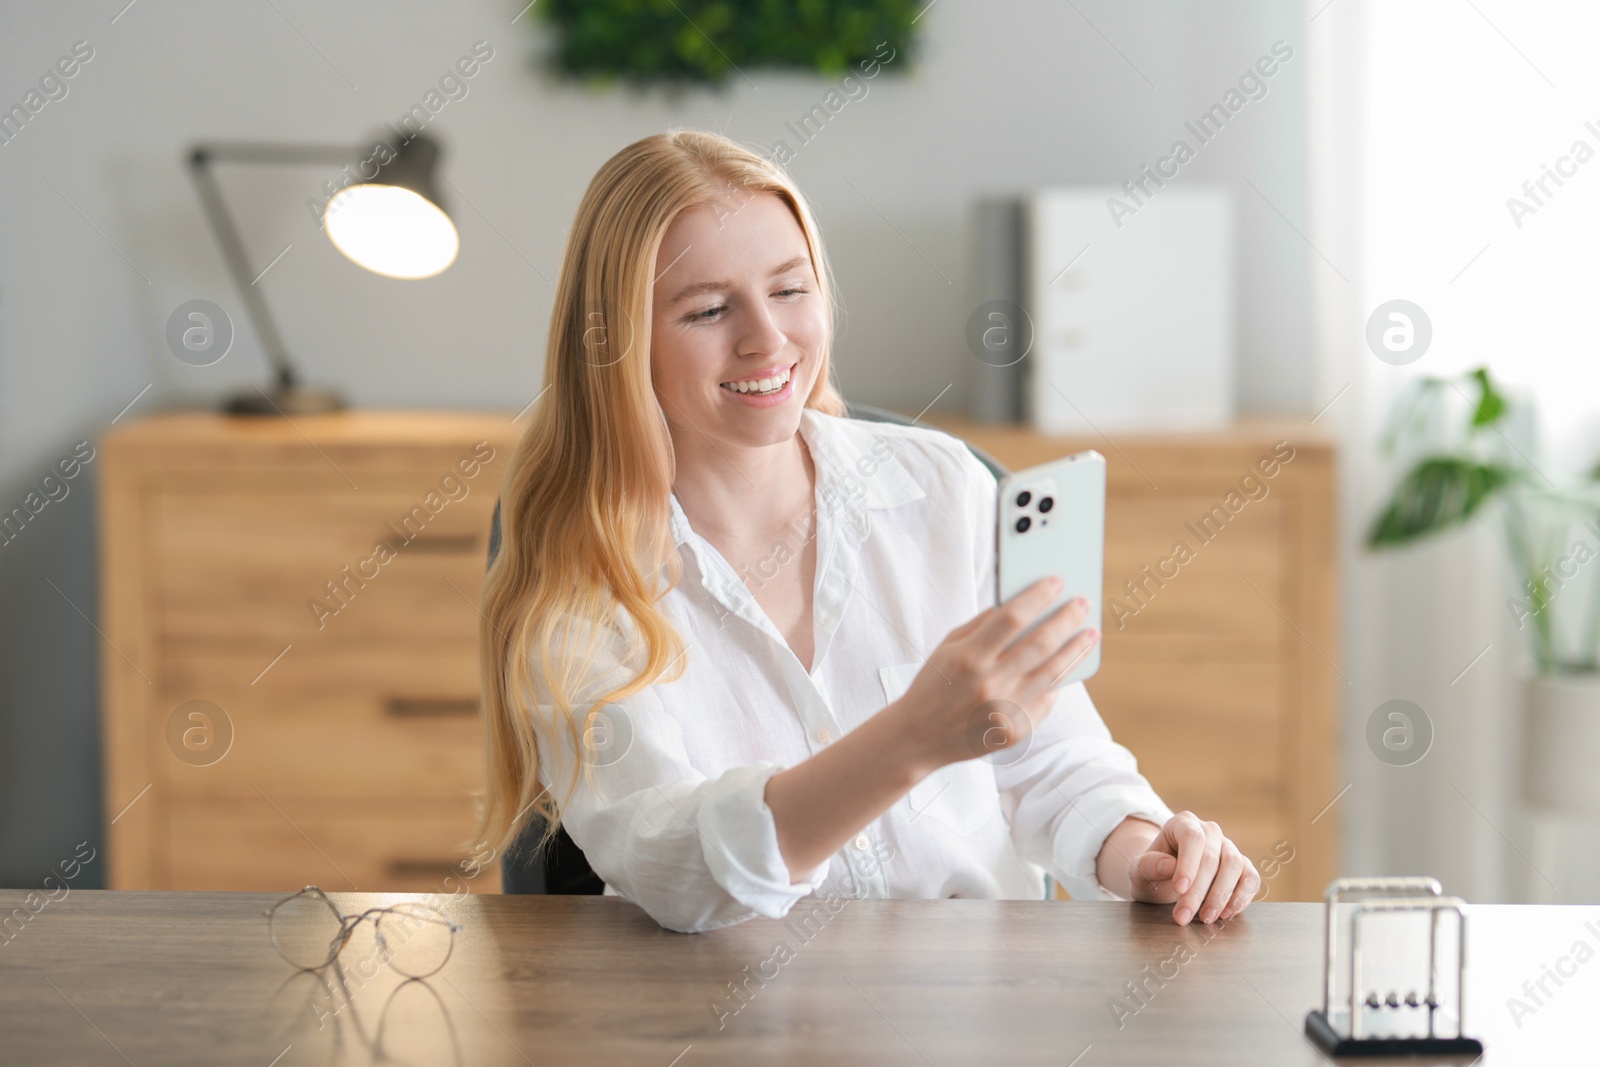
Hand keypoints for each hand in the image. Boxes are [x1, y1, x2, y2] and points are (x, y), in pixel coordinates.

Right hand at [886, 577, 1099, 780]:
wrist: (919, 737)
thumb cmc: (934, 684)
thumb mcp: (947, 647)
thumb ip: (982, 625)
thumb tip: (1020, 602)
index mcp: (967, 657)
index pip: (1011, 617)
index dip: (1037, 596)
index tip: (1057, 581)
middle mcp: (988, 684)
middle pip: (1040, 643)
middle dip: (1067, 619)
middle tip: (1083, 603)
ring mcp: (1004, 711)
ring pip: (1053, 673)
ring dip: (1076, 649)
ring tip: (1090, 634)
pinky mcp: (1015, 732)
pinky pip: (1045, 701)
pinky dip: (1058, 681)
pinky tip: (1067, 666)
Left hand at [1127, 812, 1260, 924]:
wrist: (1164, 880)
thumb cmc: (1152, 871)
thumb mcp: (1139, 869)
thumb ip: (1148, 865)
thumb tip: (1169, 866)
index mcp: (1183, 823)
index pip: (1192, 838)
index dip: (1188, 864)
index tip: (1179, 889)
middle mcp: (1210, 831)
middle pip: (1212, 857)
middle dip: (1199, 891)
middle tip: (1184, 916)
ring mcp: (1228, 847)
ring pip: (1235, 866)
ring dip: (1222, 896)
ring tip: (1206, 918)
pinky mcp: (1243, 866)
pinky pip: (1251, 878)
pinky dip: (1242, 897)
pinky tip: (1226, 914)